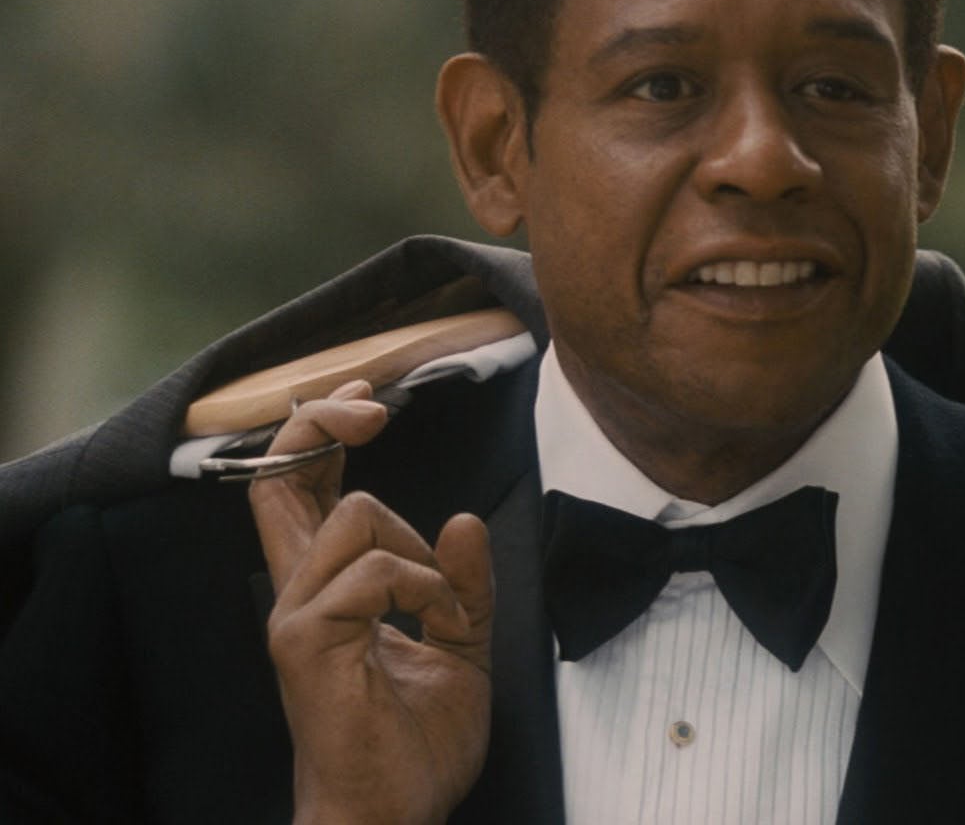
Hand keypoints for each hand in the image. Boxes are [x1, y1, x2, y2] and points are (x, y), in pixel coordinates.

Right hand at [248, 380, 493, 824]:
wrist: (396, 812)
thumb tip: (462, 520)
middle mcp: (301, 593)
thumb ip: (464, 584)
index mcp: (330, 590)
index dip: (319, 433)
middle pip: (280, 478)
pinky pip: (376, 572)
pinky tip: (439, 631)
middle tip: (375, 410)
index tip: (366, 400)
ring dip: (424, 554)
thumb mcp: (464, 644)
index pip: (299, 492)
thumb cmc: (416, 744)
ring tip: (444, 613)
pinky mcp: (306, 640)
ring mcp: (297, 614)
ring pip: (356, 514)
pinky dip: (427, 590)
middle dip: (322, 424)